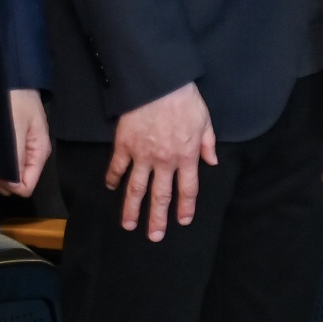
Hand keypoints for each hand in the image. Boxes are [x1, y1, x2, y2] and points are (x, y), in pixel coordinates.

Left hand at [0, 89, 48, 197]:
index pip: (27, 186)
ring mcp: (22, 151)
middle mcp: (32, 155)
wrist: (11, 80)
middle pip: (16, 182)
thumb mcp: (16, 128)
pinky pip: (2, 163)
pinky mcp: (12, 146)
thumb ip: (16, 158)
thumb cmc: (15, 101)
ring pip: (7, 174)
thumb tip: (14, 186)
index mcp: (39, 152)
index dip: (9, 184)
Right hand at [108, 82, 214, 240]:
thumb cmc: (185, 100)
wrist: (158, 84)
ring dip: (132, 208)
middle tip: (154, 237)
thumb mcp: (205, 120)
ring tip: (128, 225)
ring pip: (136, 188)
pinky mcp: (124, 146)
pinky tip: (110, 188)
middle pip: (160, 196)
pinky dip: (112, 178)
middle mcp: (164, 161)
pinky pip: (117, 166)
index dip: (185, 207)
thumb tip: (212, 161)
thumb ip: (207, 143)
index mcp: (186, 156)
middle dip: (157, 219)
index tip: (182, 221)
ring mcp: (142, 155)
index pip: (187, 189)